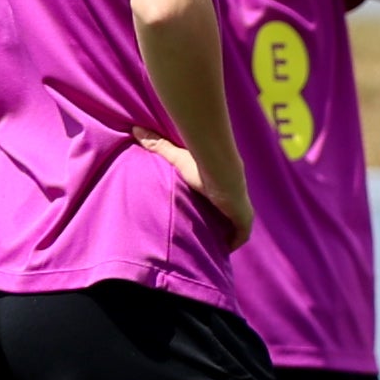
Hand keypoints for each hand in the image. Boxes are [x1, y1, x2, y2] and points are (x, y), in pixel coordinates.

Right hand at [146, 131, 248, 245]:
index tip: (201, 218)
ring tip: (211, 248)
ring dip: (227, 236)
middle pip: (228, 216)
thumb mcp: (177, 157)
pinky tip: (224, 250)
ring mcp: (241, 210)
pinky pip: (241, 236)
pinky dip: (234, 243)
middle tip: (203, 238)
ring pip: (236, 228)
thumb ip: (158, 146)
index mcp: (222, 188)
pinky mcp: (244, 220)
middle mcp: (233, 199)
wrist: (220, 170)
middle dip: (219, 226)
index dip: (212, 210)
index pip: (219, 201)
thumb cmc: (201, 164)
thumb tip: (135, 130)